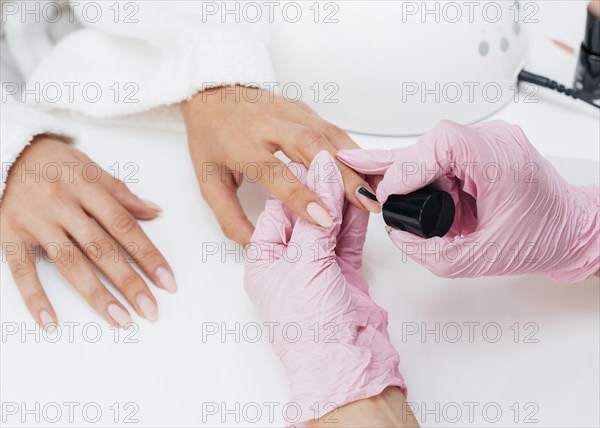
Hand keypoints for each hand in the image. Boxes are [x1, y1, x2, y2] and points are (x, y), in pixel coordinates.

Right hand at [0, 137, 175, 328]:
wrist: (2, 150)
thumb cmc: (51, 161)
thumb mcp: (89, 166)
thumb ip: (120, 193)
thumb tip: (154, 211)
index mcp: (87, 187)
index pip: (125, 226)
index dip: (149, 255)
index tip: (167, 281)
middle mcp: (63, 205)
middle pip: (101, 248)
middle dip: (129, 282)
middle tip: (150, 310)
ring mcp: (35, 222)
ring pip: (69, 262)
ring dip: (96, 294)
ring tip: (119, 319)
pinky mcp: (8, 234)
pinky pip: (22, 270)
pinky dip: (35, 297)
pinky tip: (50, 322)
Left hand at [181, 85, 379, 245]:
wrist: (211, 93)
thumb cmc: (211, 138)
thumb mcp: (208, 181)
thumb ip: (229, 217)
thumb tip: (254, 246)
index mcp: (240, 143)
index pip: (275, 171)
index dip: (301, 196)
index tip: (324, 219)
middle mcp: (268, 123)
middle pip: (312, 146)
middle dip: (343, 175)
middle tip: (365, 202)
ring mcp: (289, 112)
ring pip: (329, 134)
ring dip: (355, 162)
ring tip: (375, 188)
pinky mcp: (304, 109)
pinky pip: (333, 129)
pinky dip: (353, 149)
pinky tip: (368, 167)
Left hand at [244, 151, 404, 424]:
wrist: (345, 364)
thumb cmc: (309, 328)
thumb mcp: (305, 263)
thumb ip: (316, 218)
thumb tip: (323, 176)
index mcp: (263, 258)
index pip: (277, 207)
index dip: (297, 182)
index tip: (313, 160)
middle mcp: (287, 260)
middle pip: (305, 211)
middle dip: (323, 187)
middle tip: (337, 161)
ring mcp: (316, 265)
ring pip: (330, 221)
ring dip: (343, 199)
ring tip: (355, 173)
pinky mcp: (342, 270)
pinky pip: (348, 236)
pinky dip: (356, 218)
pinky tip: (362, 199)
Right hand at [337, 120, 599, 282]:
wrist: (570, 230)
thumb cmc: (539, 240)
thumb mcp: (477, 260)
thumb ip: (428, 252)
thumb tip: (396, 233)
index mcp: (500, 161)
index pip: (441, 144)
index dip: (407, 167)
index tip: (391, 195)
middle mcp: (495, 141)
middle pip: (429, 142)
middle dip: (395, 168)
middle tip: (361, 180)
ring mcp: (489, 141)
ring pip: (431, 147)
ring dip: (408, 172)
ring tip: (383, 193)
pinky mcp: (482, 149)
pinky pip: (442, 154)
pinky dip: (420, 170)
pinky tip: (396, 179)